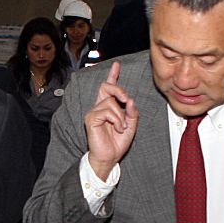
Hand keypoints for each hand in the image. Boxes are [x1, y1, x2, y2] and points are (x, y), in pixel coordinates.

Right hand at [84, 61, 138, 179]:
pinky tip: (116, 128)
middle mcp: (99, 107)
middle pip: (106, 87)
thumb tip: (131, 101)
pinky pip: (106, 111)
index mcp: (108, 107)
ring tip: (121, 127)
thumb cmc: (117, 143)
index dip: (113, 76)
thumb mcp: (131, 126)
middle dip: (118, 89)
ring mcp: (94, 112)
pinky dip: (116, 120)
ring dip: (120, 115)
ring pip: (110, 102)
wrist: (109, 157)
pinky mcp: (91, 119)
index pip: (109, 88)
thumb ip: (132, 112)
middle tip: (127, 100)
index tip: (116, 65)